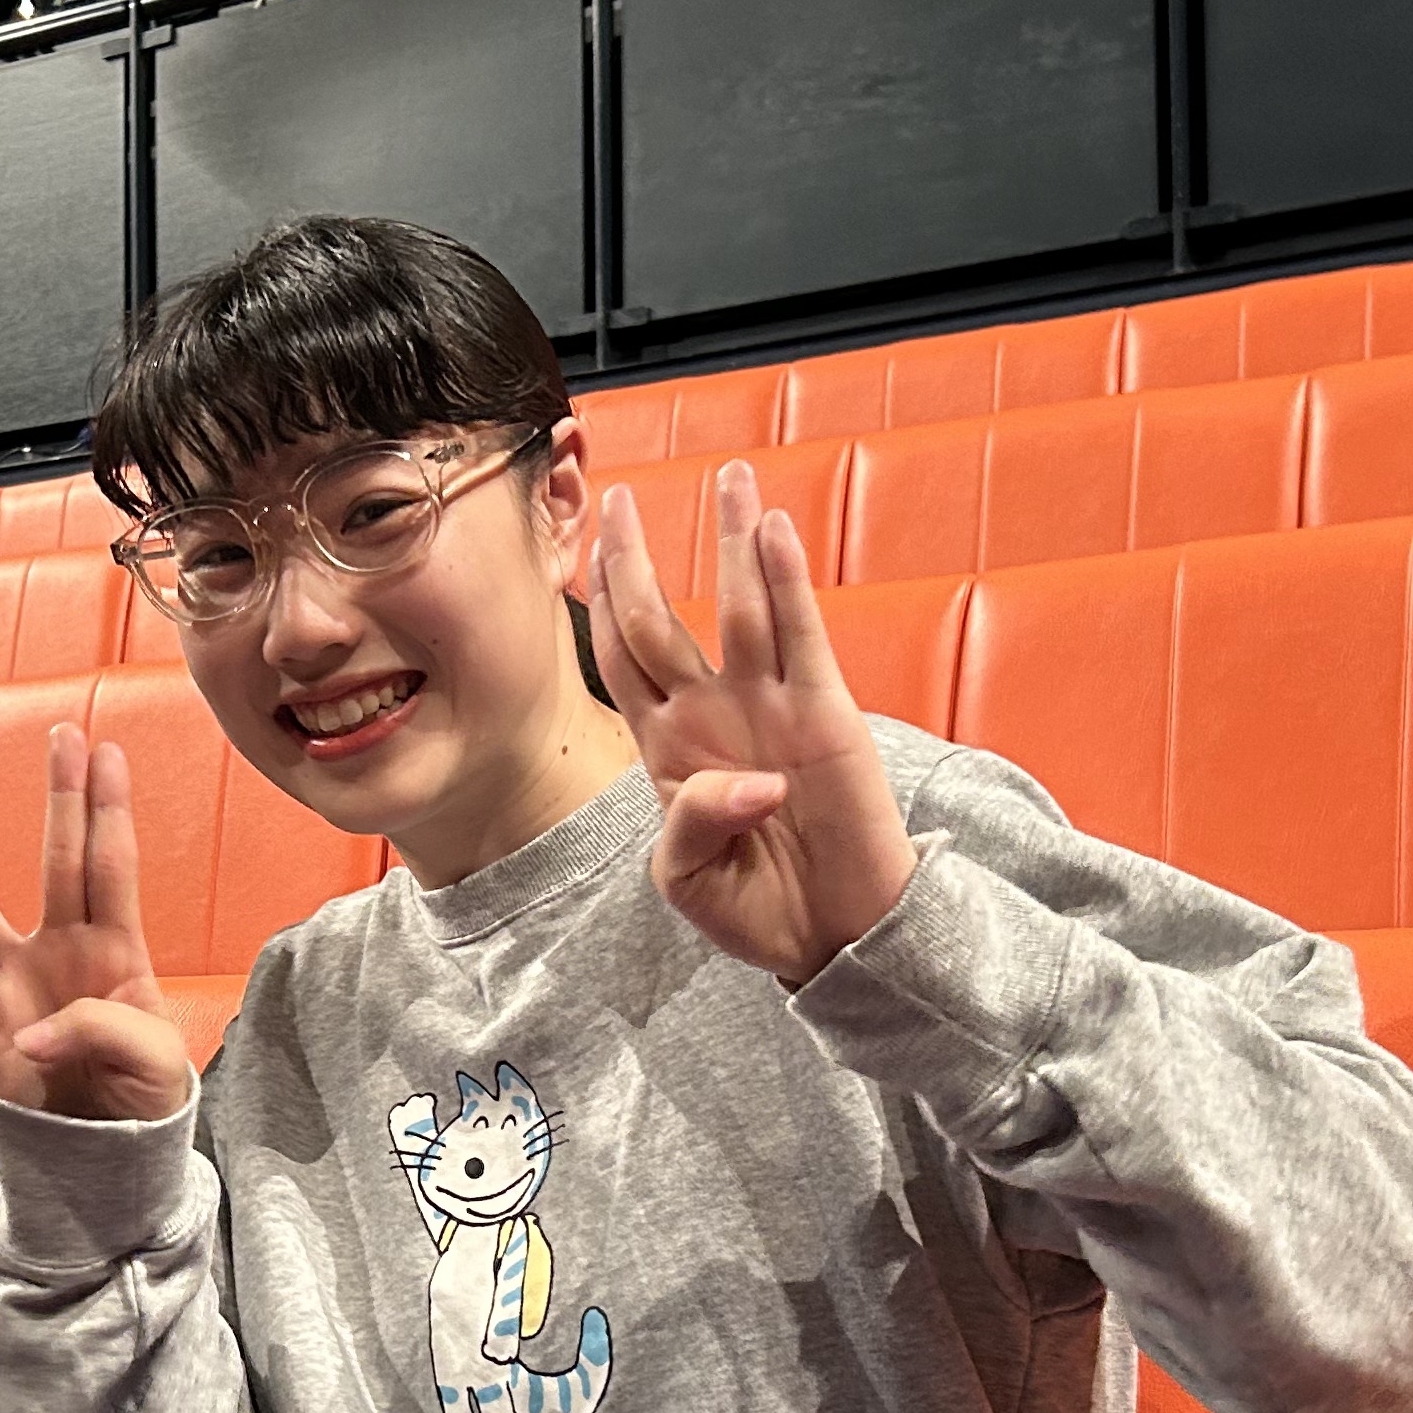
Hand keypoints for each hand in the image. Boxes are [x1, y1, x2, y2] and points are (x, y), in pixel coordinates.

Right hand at [0, 724, 189, 1120]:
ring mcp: (17, 978)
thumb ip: (103, 1033)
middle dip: (62, 798)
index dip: (108, 810)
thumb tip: (35, 1035)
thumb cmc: (143, 1096)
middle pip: (60, 860)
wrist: (104, 1148)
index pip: (111, 865)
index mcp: (118, 952)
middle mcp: (64, 950)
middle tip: (62, 734)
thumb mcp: (155, 1065)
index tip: (108, 752)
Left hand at [586, 461, 917, 988]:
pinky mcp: (826, 713)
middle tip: (618, 497)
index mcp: (667, 749)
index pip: (620, 660)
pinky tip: (776, 531)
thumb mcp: (690, 883)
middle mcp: (713, 713)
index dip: (600, 607)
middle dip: (638, 557)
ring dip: (733, 542)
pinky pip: (801, 636)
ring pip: (741, 607)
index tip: (579, 550)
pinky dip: (789, 582)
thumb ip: (689, 828)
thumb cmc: (756, 909)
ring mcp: (769, 706)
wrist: (833, 934)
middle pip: (662, 618)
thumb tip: (748, 783)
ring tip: (730, 477)